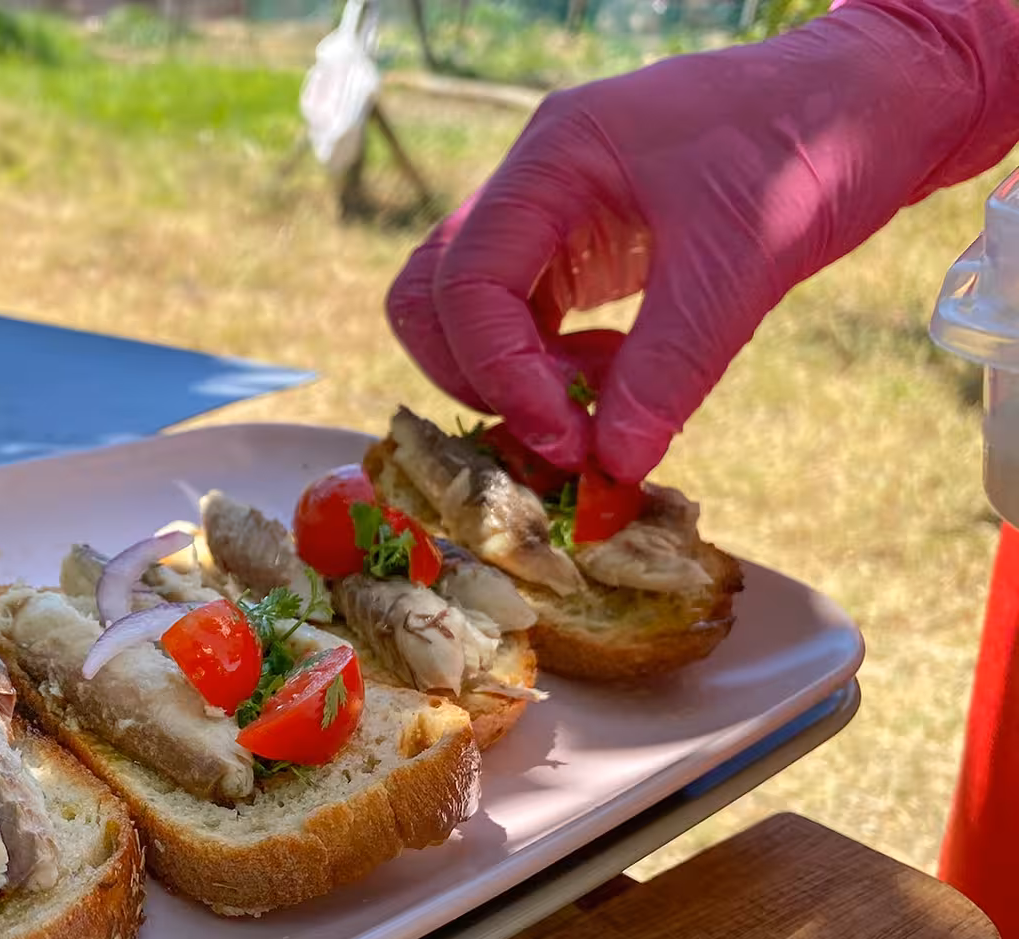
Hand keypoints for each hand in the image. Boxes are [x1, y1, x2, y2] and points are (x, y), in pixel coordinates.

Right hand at [385, 0, 1018, 483]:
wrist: (875, 103)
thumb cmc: (814, 145)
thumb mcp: (744, 261)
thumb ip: (669, 367)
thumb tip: (612, 465)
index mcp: (554, 158)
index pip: (466, 282)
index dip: (500, 375)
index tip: (566, 442)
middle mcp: (533, 182)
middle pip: (433, 297)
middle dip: (482, 378)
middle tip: (561, 429)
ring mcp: (550, 214)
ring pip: (468, 315)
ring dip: (515, 377)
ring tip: (598, 402)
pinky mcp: (577, 245)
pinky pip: (523, 320)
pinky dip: (550, 368)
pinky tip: (615, 375)